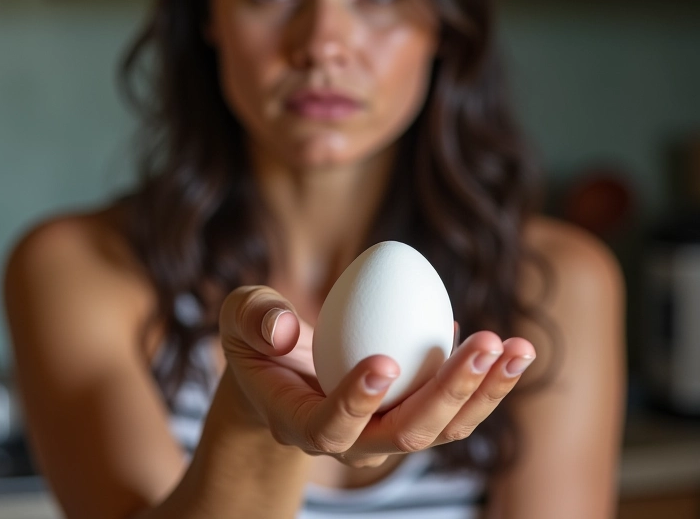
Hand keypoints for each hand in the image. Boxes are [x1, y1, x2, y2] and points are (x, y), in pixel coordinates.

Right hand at [219, 285, 534, 467]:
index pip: (329, 427)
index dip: (356, 401)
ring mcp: (383, 432)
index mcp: (298, 421)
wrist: (278, 373)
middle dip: (449, 393)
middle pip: (404, 436)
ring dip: (484, 392)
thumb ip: (254, 318)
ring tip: (520, 348)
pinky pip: (452, 411)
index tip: (385, 361)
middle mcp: (348, 441)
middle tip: (484, 343)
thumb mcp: (240, 318)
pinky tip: (499, 346)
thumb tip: (284, 328)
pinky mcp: (408, 416)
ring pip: (441, 431)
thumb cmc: (256, 341)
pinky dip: (481, 382)